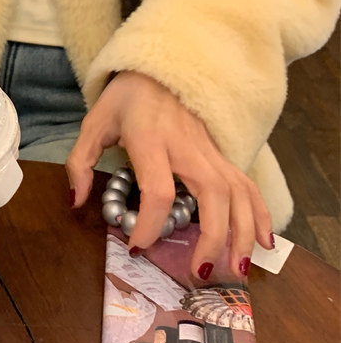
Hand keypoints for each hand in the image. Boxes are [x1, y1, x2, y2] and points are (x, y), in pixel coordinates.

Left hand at [65, 71, 273, 278]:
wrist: (158, 68)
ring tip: (238, 268)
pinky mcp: (221, 154)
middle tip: (202, 274)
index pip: (157, 188)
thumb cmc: (125, 99)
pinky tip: (264, 243)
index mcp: (150, 139)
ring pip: (238, 191)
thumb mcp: (94, 124)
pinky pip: (248, 185)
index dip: (151, 222)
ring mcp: (209, 150)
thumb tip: (77, 202)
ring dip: (243, 231)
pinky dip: (262, 213)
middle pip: (212, 193)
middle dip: (213, 236)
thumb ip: (80, 163)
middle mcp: (187, 146)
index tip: (138, 247)